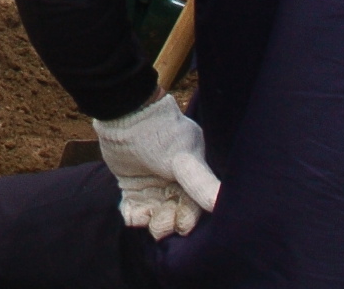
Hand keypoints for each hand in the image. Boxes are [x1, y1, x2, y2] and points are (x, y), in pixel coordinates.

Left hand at [95, 94, 220, 238]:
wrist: (124, 115)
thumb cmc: (159, 134)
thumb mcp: (183, 158)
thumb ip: (200, 181)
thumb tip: (220, 203)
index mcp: (190, 173)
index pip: (192, 203)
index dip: (188, 217)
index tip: (181, 227)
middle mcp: (173, 181)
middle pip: (173, 210)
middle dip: (167, 221)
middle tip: (158, 228)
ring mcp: (152, 183)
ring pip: (154, 211)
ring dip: (149, 220)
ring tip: (143, 220)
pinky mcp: (131, 185)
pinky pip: (134, 206)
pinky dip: (132, 214)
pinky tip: (130, 217)